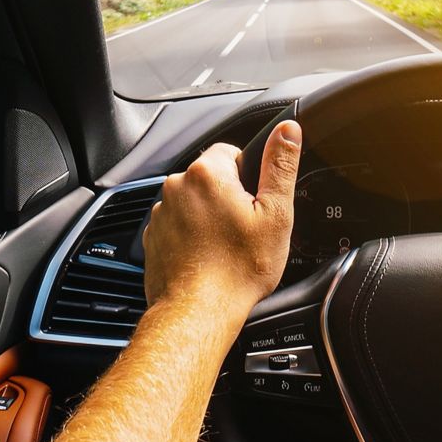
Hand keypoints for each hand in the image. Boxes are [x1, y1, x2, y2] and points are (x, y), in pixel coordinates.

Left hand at [142, 120, 302, 320]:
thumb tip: (288, 130)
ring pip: (194, 203)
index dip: (250, 177)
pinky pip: (178, 225)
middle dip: (229, 198)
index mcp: (207, 173)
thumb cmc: (238, 269)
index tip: (255, 204)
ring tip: (225, 247)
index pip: (232, 152)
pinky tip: (207, 256)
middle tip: (244, 229)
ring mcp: (161, 212)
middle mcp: (177, 187)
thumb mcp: (275, 215)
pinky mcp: (153, 236)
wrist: (199, 311)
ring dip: (209, 217)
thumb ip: (280, 166)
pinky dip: (192, 236)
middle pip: (212, 178)